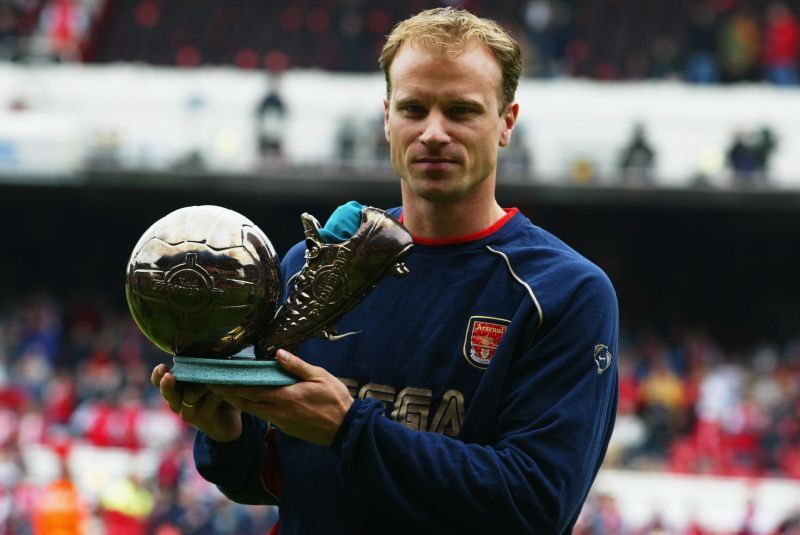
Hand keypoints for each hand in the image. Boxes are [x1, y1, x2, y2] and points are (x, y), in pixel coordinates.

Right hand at [150, 364, 242, 442]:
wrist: (229, 421)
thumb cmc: (216, 393)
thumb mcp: (206, 377)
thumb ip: (201, 365)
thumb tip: (204, 343)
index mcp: (175, 389)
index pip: (158, 381)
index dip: (157, 375)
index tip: (162, 367)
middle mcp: (177, 402)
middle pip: (168, 392)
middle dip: (167, 383)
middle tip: (168, 375)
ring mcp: (188, 412)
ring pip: (190, 395)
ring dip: (203, 382)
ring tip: (214, 375)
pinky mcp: (203, 419)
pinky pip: (208, 401)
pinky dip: (217, 391)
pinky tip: (225, 387)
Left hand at [208, 349, 353, 446]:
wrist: (346, 429)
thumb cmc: (335, 400)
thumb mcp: (320, 377)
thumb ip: (297, 366)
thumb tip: (278, 353)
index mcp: (286, 397)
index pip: (252, 391)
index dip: (233, 386)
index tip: (217, 379)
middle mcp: (279, 411)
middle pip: (247, 403)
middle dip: (228, 394)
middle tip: (212, 385)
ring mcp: (281, 422)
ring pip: (254, 411)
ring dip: (239, 402)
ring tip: (226, 392)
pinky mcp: (286, 428)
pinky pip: (265, 416)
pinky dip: (254, 408)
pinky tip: (251, 401)